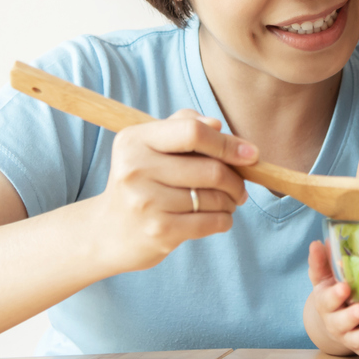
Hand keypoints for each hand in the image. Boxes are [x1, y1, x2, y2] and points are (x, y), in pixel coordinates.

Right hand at [90, 110, 253, 273]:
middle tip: (239, 186)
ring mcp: (146, 202)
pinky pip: (210, 222)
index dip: (227, 143)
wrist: (107, 233)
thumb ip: (184, 126)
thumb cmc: (142, 181)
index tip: (250, 154)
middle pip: (211, 169)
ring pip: (214, 197)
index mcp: (135, 140)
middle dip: (236, 179)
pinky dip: (224, 220)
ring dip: (230, 200)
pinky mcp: (158, 232)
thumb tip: (218, 125)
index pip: (193, 132)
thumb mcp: (151, 145)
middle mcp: (135, 169)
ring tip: (227, 202)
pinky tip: (220, 218)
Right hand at [305, 241, 358, 358]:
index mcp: (326, 303)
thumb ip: (321, 262)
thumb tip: (318, 242)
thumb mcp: (324, 278)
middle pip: (341, 322)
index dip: (335, 295)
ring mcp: (349, 336)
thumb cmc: (332, 294)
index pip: (327, 299)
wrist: (332, 322)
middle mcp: (336, 322)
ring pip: (355, 340)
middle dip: (351, 316)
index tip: (344, 287)